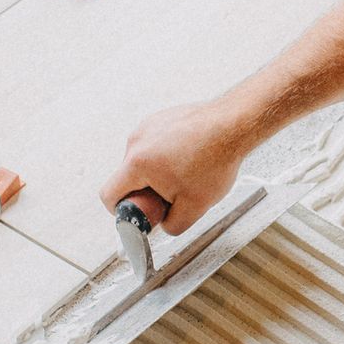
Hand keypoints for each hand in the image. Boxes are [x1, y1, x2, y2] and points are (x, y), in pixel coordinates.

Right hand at [99, 100, 251, 235]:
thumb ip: (172, 225)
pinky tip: (191, 158)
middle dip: (146, 191)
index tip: (138, 212)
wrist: (234, 124)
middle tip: (173, 196)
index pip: (109, 194)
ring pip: (143, 161)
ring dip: (158, 173)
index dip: (120, 210)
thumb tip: (164, 225)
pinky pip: (155, 145)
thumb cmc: (215, 160)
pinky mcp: (161, 118)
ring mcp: (148, 126)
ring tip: (187, 174)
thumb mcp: (195, 207)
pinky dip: (168, 156)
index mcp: (137, 163)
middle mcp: (137, 141)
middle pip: (128, 177)